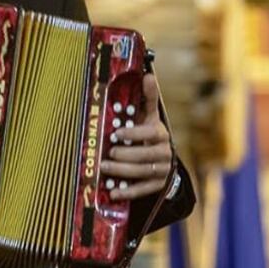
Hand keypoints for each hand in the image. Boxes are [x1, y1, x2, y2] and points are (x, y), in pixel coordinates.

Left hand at [99, 72, 173, 200]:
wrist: (162, 159)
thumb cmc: (149, 132)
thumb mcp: (149, 116)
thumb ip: (147, 98)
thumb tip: (147, 75)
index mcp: (161, 134)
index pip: (151, 133)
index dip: (134, 133)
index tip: (117, 133)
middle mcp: (164, 153)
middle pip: (145, 156)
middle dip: (126, 155)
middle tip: (108, 152)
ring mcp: (162, 171)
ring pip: (142, 173)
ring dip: (122, 172)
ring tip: (104, 168)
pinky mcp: (157, 186)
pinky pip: (143, 191)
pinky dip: (128, 192)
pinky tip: (113, 191)